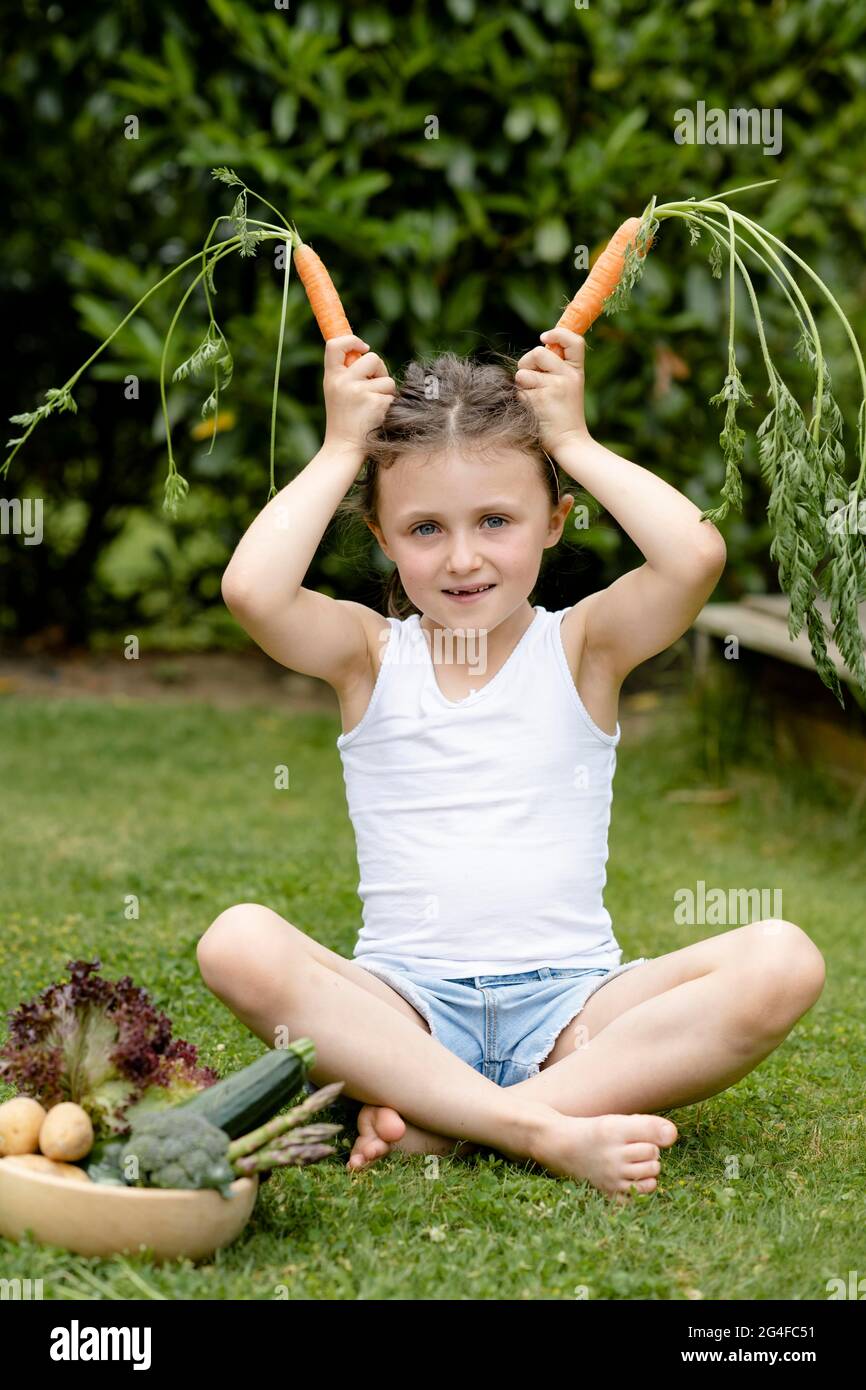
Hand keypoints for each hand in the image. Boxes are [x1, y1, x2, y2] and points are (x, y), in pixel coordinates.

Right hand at [322, 334, 396, 455]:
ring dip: (386, 392)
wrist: (343, 448)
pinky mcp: (375, 403)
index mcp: (331, 377)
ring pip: (387, 379)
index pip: (335, 345)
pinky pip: (392, 396)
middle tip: (373, 387)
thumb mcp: (336, 392)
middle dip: (379, 371)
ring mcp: (359, 392)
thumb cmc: (343, 420)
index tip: (363, 347)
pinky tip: (378, 417)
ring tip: (373, 407)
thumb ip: (347, 373)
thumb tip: (364, 351)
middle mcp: (344, 382)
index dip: (352, 340)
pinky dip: (389, 406)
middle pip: (373, 358)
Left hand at [514, 326, 591, 455]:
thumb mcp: (569, 388)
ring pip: (523, 372)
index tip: (543, 338)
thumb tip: (537, 351)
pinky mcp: (541, 399)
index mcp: (577, 371)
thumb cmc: (564, 416)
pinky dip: (522, 400)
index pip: (573, 340)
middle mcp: (568, 375)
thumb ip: (556, 369)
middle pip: (538, 352)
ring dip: (522, 385)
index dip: (557, 333)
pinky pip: (520, 391)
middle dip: (527, 363)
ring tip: (534, 399)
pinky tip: (534, 411)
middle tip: (530, 379)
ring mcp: (556, 386)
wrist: (570, 442)